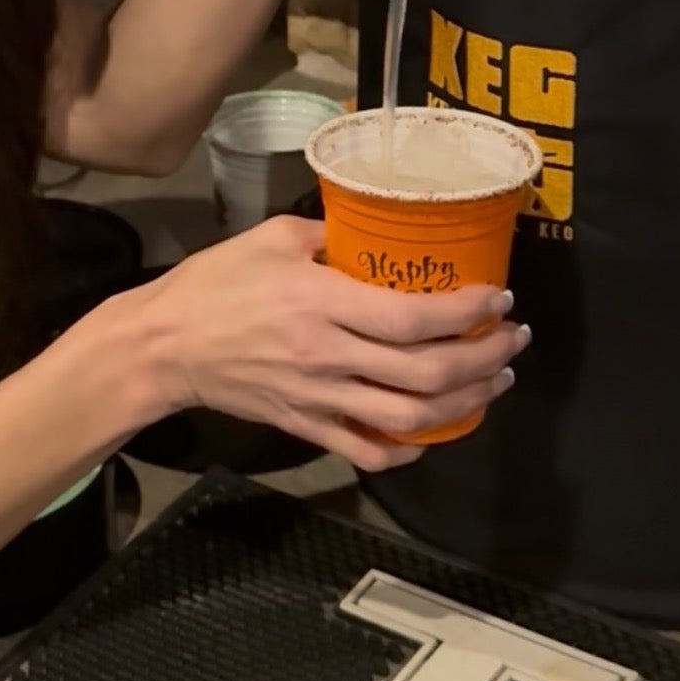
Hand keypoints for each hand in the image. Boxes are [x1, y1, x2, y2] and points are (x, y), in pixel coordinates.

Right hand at [138, 216, 529, 471]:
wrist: (166, 345)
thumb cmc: (216, 282)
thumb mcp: (272, 238)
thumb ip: (328, 234)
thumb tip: (371, 229)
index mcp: (322, 301)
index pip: (414, 317)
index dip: (468, 312)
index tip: (499, 298)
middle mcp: (329, 356)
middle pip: (427, 373)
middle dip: (484, 359)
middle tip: (513, 340)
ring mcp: (320, 398)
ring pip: (411, 418)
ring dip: (466, 403)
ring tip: (495, 381)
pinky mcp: (306, 426)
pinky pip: (369, 451)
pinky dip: (410, 450)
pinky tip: (434, 431)